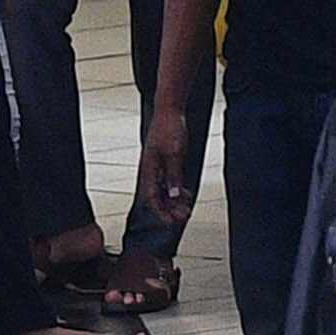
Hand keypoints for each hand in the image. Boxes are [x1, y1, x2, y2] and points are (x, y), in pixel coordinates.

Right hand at [141, 101, 196, 221]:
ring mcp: (158, 167)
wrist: (170, 112)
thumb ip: (173, 176)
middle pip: (157, 198)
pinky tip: (185, 195)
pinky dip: (176, 191)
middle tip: (183, 217)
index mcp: (149, 169)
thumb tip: (174, 196)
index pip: (152, 198)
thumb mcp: (174, 153)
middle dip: (169, 210)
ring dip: (174, 202)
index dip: (161, 212)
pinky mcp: (165, 162)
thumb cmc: (169, 128)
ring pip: (163, 192)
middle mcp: (151, 171)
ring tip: (186, 209)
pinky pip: (168, 183)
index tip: (172, 222)